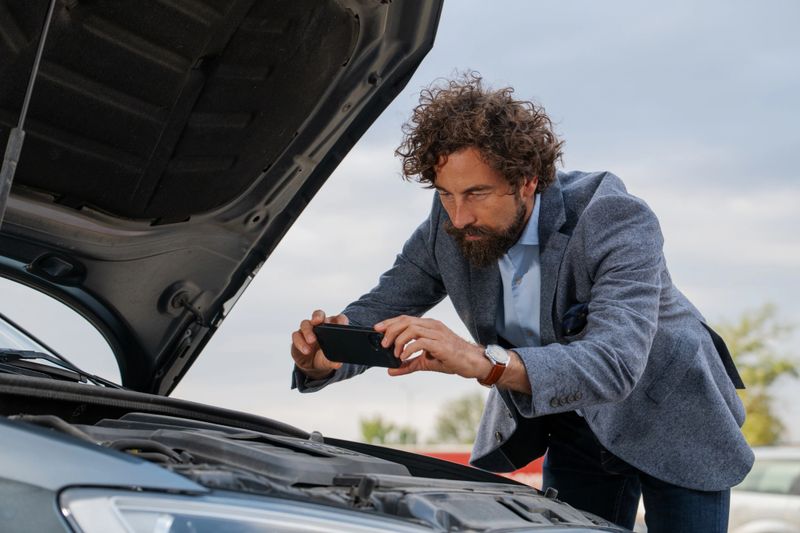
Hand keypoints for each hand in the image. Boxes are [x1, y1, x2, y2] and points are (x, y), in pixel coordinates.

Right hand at [291, 310, 347, 379]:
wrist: (312, 366)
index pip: (338, 319)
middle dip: (318, 316)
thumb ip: (334, 361)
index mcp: (332, 328)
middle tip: (317, 321)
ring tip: (311, 341)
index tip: (342, 324)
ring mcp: (307, 330)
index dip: (340, 320)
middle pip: (319, 314)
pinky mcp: (298, 337)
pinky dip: (300, 342)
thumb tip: (337, 363)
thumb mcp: (330, 361)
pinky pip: (296, 335)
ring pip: (305, 324)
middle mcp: (319, 326)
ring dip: (308, 331)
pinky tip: (306, 350)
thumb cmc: (324, 358)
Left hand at [374, 316, 489, 378]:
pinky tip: (403, 357)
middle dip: (390, 330)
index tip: (377, 328)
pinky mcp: (440, 343)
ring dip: (398, 340)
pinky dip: (408, 349)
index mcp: (428, 325)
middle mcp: (432, 326)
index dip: (390, 322)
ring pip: (411, 328)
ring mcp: (437, 333)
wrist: (472, 362)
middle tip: (383, 343)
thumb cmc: (451, 359)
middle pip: (405, 321)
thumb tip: (391, 370)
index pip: (405, 319)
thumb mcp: (425, 362)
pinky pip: (420, 341)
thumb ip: (408, 365)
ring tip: (394, 352)